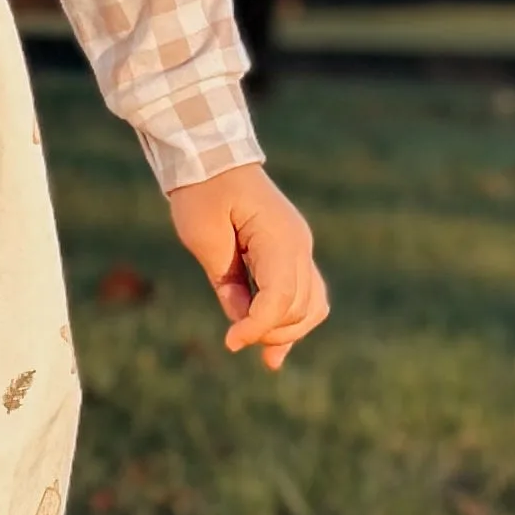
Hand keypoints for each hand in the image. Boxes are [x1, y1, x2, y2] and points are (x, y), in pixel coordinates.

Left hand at [166, 162, 328, 370]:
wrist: (212, 161)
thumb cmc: (202, 193)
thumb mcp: (203, 236)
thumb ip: (225, 281)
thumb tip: (240, 317)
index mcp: (279, 237)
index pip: (281, 296)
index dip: (258, 326)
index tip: (231, 343)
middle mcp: (298, 245)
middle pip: (299, 306)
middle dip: (270, 330)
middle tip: (235, 339)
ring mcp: (299, 249)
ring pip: (312, 305)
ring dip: (286, 331)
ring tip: (260, 352)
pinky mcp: (291, 255)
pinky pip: (305, 295)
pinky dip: (292, 320)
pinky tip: (275, 349)